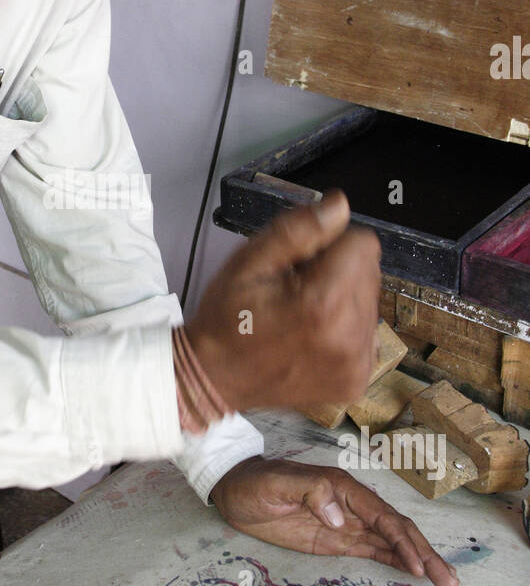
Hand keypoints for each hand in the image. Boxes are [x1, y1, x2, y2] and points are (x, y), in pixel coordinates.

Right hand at [185, 189, 381, 413]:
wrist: (216, 377)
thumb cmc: (227, 319)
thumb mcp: (249, 261)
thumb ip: (298, 230)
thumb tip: (340, 206)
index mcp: (322, 304)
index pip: (363, 244)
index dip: (330, 245)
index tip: (300, 264)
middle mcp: (348, 337)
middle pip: (369, 272)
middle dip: (339, 272)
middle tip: (296, 291)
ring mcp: (356, 364)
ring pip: (370, 301)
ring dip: (343, 300)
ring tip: (303, 316)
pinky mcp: (357, 380)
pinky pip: (367, 333)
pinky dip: (344, 329)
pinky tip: (313, 336)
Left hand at [211, 457, 459, 585]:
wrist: (235, 490)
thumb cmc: (256, 483)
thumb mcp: (279, 484)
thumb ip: (311, 493)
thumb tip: (340, 516)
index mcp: (343, 489)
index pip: (383, 517)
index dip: (403, 541)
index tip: (418, 566)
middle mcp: (352, 505)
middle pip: (397, 530)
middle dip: (424, 554)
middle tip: (449, 580)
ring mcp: (346, 523)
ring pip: (390, 542)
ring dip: (416, 560)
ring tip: (443, 581)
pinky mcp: (336, 539)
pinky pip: (372, 550)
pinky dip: (395, 561)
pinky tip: (413, 573)